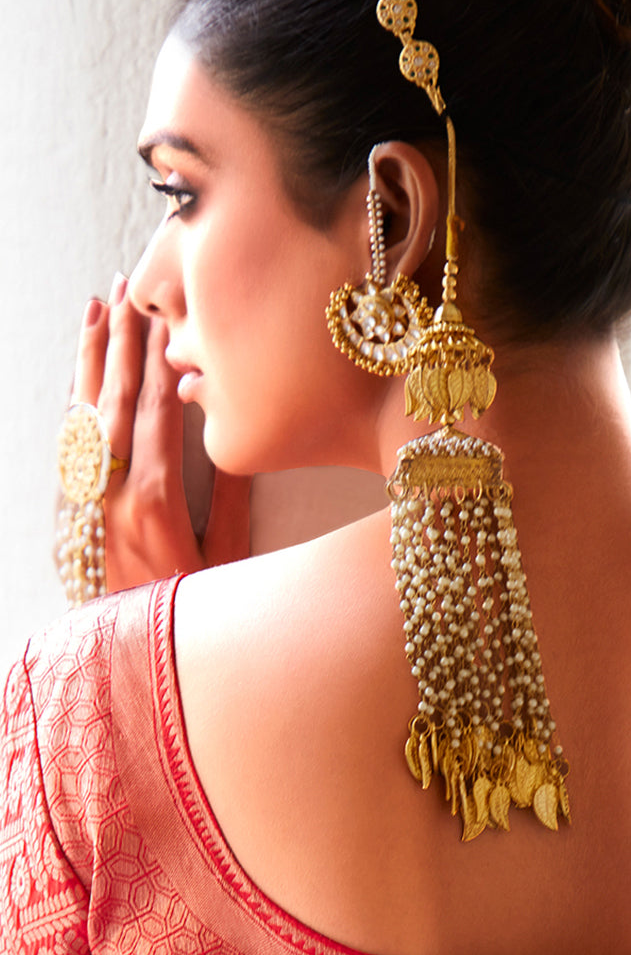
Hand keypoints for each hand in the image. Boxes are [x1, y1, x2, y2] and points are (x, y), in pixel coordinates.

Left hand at [70, 273, 250, 590]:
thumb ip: (233, 495)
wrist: (142, 667)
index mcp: (154, 499)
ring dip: (91, 359)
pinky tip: (82, 378)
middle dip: (120, 339)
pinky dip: (78, 403)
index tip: (163, 312)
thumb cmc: (200, 613)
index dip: (158, 359)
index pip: (155, 411)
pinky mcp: (80, 515)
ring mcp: (90, 503)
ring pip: (86, 415)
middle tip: (124, 288)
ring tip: (95, 309)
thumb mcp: (229, 557)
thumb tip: (230, 431)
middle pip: (114, 400)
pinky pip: (74, 446)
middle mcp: (113, 493)